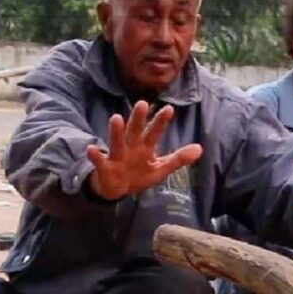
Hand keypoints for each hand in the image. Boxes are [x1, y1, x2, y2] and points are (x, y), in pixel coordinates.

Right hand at [86, 101, 202, 200]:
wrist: (117, 189)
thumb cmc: (139, 174)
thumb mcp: (161, 168)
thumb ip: (179, 158)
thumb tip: (200, 148)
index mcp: (145, 147)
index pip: (154, 132)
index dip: (161, 122)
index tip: (169, 108)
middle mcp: (131, 147)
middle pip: (135, 131)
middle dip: (138, 119)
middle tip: (143, 103)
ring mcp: (117, 156)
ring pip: (117, 142)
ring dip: (116, 131)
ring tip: (116, 118)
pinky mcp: (105, 167)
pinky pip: (99, 161)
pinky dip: (95, 156)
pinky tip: (92, 149)